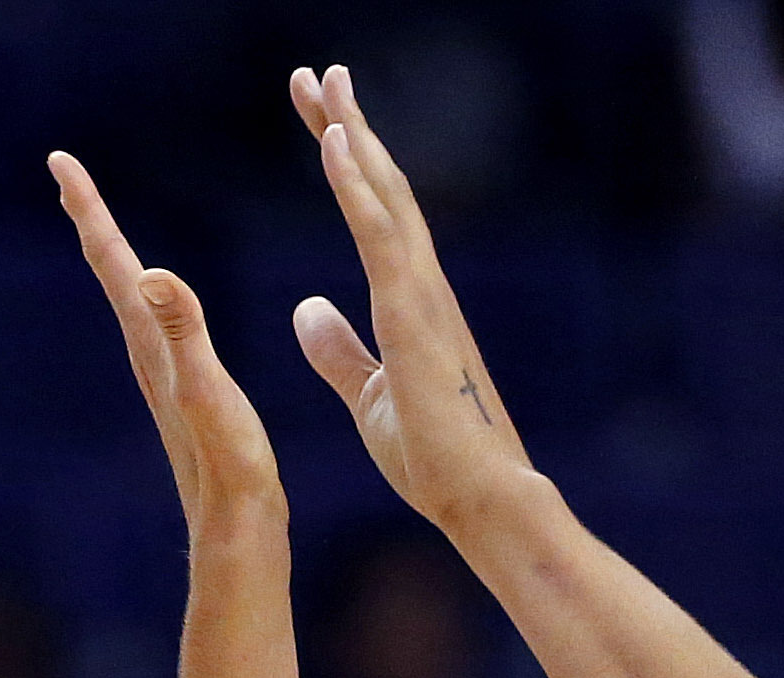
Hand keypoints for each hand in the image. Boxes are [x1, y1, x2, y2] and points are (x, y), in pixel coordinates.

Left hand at [50, 149, 282, 534]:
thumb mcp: (210, 390)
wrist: (236, 528)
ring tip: (101, 227)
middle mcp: (149, 354)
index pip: (114, 263)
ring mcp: (165, 375)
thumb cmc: (230, 465)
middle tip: (66, 175)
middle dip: (91, 220)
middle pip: (113, 274)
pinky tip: (155, 302)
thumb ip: (183, 331)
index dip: (89, 208)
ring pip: (130, 300)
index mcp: (152, 344)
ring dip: (113, 257)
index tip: (60, 159)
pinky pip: (157, 326)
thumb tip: (152, 273)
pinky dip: (148, 296)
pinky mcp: (184, 392)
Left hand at [288, 64, 542, 533]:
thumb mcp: (369, 393)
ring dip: (355, 136)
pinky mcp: (415, 316)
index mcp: (411, 303)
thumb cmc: (434, 458)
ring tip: (325, 83)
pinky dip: (357, 185)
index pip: (375, 214)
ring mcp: (423, 297)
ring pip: (386, 198)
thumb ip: (338, 349)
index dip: (347, 162)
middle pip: (383, 189)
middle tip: (320, 73)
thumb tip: (306, 307)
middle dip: (350, 127)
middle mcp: (423, 286)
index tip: (323, 117)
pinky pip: (381, 236)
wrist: (478, 498)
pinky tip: (336, 142)